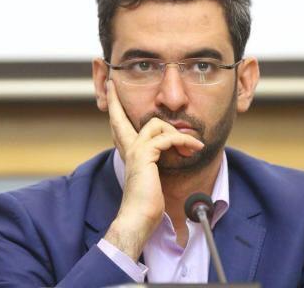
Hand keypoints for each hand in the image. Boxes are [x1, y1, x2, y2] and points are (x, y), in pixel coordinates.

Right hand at [103, 80, 203, 260]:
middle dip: (117, 101)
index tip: (110, 89)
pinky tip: (194, 149)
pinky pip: (167, 138)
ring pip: (157, 124)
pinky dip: (183, 142)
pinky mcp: (145, 156)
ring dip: (179, 133)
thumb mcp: (152, 175)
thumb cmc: (147, 203)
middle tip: (111, 84)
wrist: (138, 218)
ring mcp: (135, 151)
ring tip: (191, 146)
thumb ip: (156, 160)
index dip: (115, 107)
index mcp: (129, 152)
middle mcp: (128, 148)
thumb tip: (172, 150)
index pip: (118, 125)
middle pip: (122, 118)